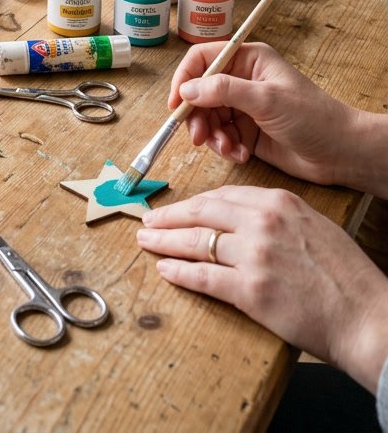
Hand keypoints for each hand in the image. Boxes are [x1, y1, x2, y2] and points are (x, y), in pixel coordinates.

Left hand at [136, 186, 387, 394]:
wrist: (365, 315)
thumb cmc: (344, 275)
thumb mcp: (311, 225)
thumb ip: (276, 217)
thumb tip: (241, 219)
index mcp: (278, 202)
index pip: (221, 196)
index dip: (193, 203)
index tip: (177, 208)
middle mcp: (262, 222)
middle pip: (201, 213)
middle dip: (169, 216)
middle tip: (148, 220)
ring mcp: (254, 255)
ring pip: (196, 243)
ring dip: (165, 242)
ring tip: (147, 242)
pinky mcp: (250, 290)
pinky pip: (203, 277)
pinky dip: (179, 273)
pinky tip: (165, 270)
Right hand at [168, 41, 358, 185]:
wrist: (340, 153)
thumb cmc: (312, 116)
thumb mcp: (266, 99)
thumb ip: (224, 91)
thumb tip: (187, 90)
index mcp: (248, 60)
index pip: (203, 59)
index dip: (185, 79)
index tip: (176, 104)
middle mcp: (242, 80)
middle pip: (200, 92)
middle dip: (198, 116)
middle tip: (200, 138)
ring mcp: (244, 106)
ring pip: (208, 117)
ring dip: (213, 136)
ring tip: (229, 149)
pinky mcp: (246, 131)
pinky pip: (221, 136)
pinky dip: (225, 147)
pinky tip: (241, 155)